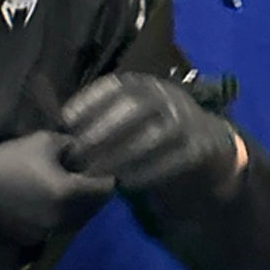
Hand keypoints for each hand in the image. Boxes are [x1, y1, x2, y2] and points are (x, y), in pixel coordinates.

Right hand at [0, 130, 114, 246]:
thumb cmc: (9, 160)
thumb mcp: (44, 141)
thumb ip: (72, 147)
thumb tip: (84, 156)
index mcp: (68, 192)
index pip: (105, 190)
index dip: (108, 179)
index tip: (105, 172)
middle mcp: (62, 217)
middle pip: (93, 209)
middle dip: (94, 195)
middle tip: (89, 182)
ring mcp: (48, 231)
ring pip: (76, 221)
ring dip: (78, 209)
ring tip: (71, 195)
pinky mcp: (33, 239)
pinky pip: (57, 229)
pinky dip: (59, 218)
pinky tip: (50, 206)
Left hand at [61, 74, 242, 194]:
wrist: (208, 147)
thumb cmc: (155, 133)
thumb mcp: (132, 118)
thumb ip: (104, 119)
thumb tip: (60, 128)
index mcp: (147, 87)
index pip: (117, 85)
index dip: (90, 100)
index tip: (66, 119)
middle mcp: (169, 98)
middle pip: (134, 107)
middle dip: (102, 129)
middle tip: (78, 152)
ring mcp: (187, 122)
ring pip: (152, 136)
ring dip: (120, 156)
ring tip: (96, 173)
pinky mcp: (200, 149)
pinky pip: (173, 161)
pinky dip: (147, 173)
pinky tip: (125, 184)